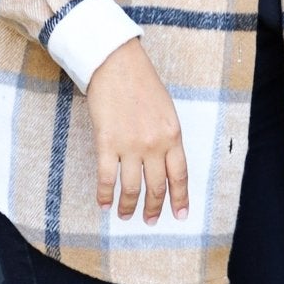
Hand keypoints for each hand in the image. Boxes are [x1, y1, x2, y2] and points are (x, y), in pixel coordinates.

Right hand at [86, 39, 188, 223]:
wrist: (116, 63)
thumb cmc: (142, 83)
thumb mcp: (166, 111)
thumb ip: (167, 138)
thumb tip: (163, 164)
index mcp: (173, 135)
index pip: (179, 176)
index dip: (180, 199)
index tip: (179, 215)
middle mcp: (155, 144)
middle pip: (156, 187)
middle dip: (154, 208)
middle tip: (150, 220)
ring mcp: (130, 145)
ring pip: (132, 187)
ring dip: (129, 206)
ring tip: (126, 215)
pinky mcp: (107, 143)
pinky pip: (107, 177)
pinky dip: (105, 194)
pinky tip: (104, 203)